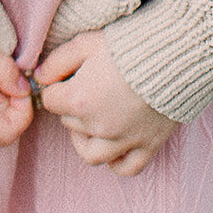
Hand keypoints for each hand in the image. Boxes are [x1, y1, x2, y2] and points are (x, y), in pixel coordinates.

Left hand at [35, 32, 176, 174]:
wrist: (174, 57)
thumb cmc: (127, 46)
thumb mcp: (86, 43)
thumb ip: (57, 61)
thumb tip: (39, 77)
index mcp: (79, 100)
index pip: (49, 101)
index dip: (56, 87)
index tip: (67, 78)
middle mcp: (99, 126)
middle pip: (69, 124)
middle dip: (72, 107)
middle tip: (86, 88)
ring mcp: (124, 140)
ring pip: (91, 154)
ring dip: (86, 138)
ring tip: (93, 118)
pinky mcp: (147, 147)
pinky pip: (125, 168)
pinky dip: (116, 160)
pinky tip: (114, 142)